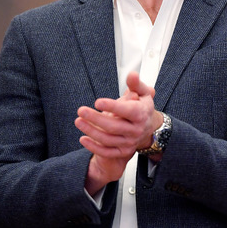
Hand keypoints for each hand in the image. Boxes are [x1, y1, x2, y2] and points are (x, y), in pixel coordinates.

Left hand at [75, 72, 161, 192]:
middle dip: (96, 119)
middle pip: (114, 126)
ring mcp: (130, 142)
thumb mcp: (143, 93)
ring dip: (91, 131)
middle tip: (81, 111)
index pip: (127, 111)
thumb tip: (132, 75)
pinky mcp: (123, 151)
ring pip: (108, 139)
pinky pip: (107, 152)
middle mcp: (136, 130)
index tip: (97, 102)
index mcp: (141, 114)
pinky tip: (83, 139)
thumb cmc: (141, 107)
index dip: (113, 106)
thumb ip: (135, 84)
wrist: (148, 128)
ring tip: (78, 121)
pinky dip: (94, 147)